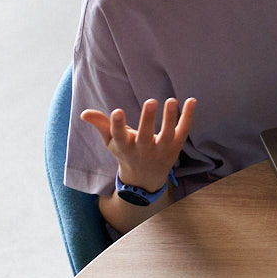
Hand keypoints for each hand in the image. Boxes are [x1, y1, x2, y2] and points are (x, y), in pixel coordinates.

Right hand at [81, 97, 196, 191]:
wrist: (145, 177)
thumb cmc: (126, 152)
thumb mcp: (111, 141)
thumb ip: (101, 125)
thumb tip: (84, 113)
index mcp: (125, 147)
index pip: (120, 136)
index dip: (118, 125)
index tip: (117, 111)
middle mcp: (144, 150)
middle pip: (145, 136)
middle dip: (147, 119)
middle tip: (150, 101)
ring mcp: (161, 149)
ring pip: (167, 135)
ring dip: (169, 118)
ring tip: (171, 100)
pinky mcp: (176, 146)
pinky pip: (183, 130)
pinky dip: (188, 116)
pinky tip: (191, 100)